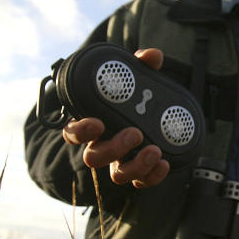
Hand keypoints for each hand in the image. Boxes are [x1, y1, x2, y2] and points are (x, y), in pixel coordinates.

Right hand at [61, 48, 169, 188]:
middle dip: (114, 148)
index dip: (81, 130)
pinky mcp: (137, 172)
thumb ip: (140, 66)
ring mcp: (118, 162)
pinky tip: (165, 163)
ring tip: (154, 150)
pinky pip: (140, 181)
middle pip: (94, 157)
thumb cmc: (131, 98)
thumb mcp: (133, 79)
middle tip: (135, 133)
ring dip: (135, 164)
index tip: (96, 123)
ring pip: (117, 175)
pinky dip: (152, 176)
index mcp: (92, 123)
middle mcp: (101, 146)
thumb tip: (152, 56)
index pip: (73, 131)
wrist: (148, 115)